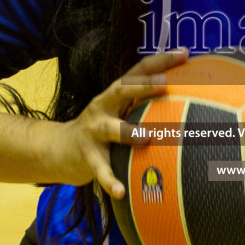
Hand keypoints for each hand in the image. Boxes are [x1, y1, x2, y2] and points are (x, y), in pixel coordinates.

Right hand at [53, 48, 187, 198]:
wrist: (58, 150)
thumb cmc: (100, 129)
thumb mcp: (118, 111)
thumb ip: (143, 102)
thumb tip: (186, 98)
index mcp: (115, 95)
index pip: (138, 71)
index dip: (160, 60)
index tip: (184, 53)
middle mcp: (103, 108)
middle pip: (122, 90)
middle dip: (143, 86)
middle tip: (165, 84)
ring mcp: (94, 132)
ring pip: (112, 130)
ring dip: (129, 132)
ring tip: (146, 138)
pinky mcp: (88, 158)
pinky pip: (101, 170)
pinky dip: (111, 181)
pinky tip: (122, 191)